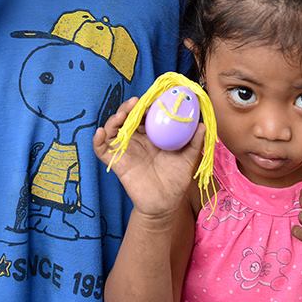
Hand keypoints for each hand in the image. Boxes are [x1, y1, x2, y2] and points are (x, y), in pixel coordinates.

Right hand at [93, 99, 204, 218]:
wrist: (165, 204)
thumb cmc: (176, 179)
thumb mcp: (187, 158)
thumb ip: (194, 142)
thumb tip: (203, 125)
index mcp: (152, 135)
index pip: (145, 114)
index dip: (146, 105)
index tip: (151, 98)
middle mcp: (137, 139)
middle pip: (127, 118)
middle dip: (128, 108)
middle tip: (135, 103)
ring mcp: (125, 150)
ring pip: (113, 129)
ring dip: (113, 119)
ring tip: (120, 116)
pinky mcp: (116, 162)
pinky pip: (101, 150)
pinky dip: (97, 140)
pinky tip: (101, 133)